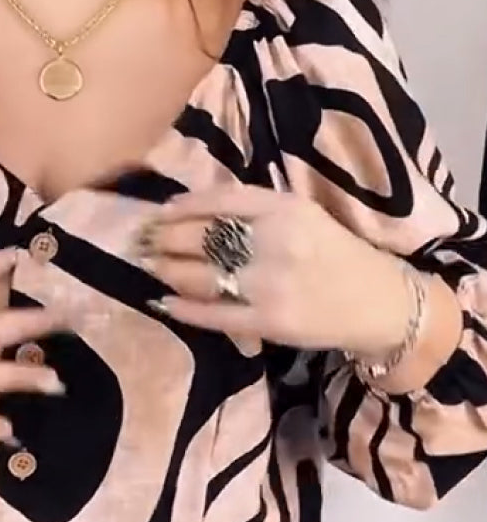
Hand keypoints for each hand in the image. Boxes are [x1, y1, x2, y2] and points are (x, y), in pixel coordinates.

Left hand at [138, 185, 411, 357]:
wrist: (380, 303)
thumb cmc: (338, 257)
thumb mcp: (305, 217)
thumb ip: (258, 211)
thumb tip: (199, 211)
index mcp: (286, 209)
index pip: (221, 200)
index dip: (183, 206)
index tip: (160, 211)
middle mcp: (275, 241)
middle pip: (203, 237)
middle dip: (165, 239)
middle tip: (141, 241)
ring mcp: (270, 284)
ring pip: (202, 275)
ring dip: (167, 270)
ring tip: (148, 266)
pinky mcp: (269, 321)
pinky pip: (214, 314)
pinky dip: (184, 308)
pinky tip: (163, 301)